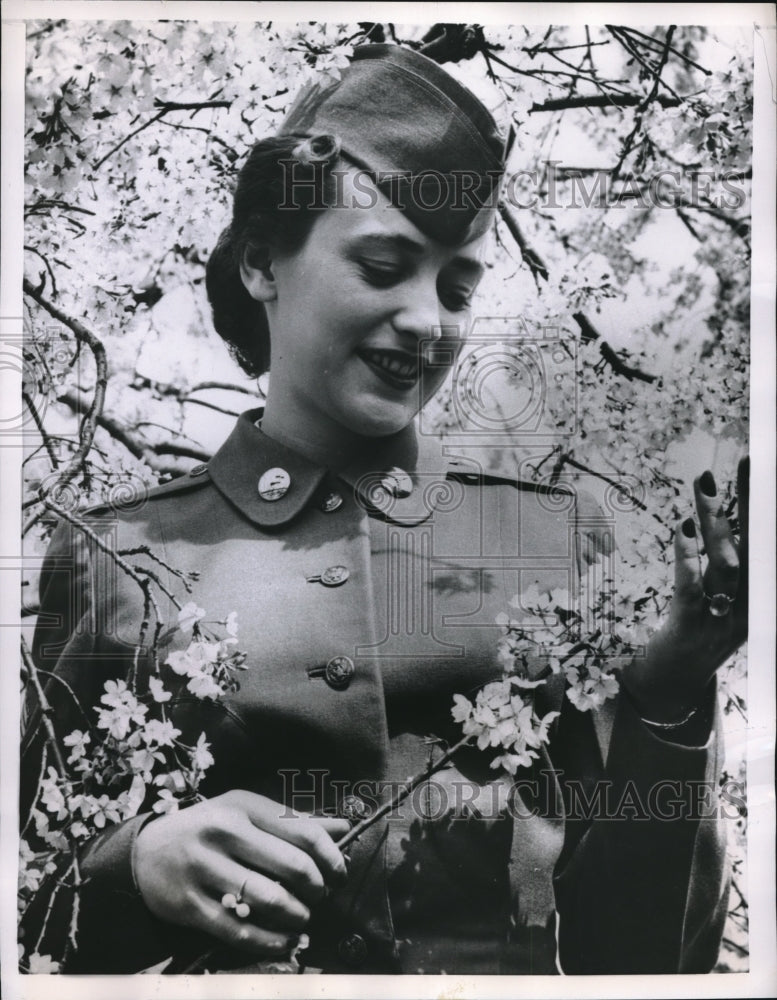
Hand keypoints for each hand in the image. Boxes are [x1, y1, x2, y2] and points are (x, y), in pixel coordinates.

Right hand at [133, 790, 349, 955]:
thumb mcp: (247, 813)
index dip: (332, 857)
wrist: (145, 853)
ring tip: (303, 917)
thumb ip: (293, 822)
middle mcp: (223, 832)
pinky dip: (271, 941)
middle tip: (321, 897)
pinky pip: (239, 930)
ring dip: (297, 916)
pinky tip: (286, 940)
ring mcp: (204, 868)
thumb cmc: (209, 830)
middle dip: (317, 888)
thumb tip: (343, 828)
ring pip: (269, 900)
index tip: (340, 873)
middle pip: (292, 866)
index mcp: (243, 806)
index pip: (303, 831)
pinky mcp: (189, 904)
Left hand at [623, 458, 747, 722]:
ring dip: (715, 523)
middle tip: (747, 463)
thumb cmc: (695, 631)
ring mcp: (722, 619)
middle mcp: (748, 606)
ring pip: (725, 565)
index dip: (762, 507)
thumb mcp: (720, 598)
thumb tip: (714, 516)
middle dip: (752, 504)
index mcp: (758, 595)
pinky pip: (691, 588)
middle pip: (755, 549)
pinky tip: (683, 529)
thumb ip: (725, 563)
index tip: (758, 468)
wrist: (672, 683)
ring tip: (706, 488)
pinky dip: (688, 556)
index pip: (764, 544)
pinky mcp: (691, 628)